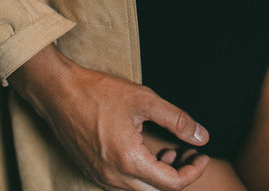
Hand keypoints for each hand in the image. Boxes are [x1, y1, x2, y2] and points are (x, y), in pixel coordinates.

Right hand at [9, 45, 209, 190]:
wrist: (60, 93)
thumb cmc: (100, 93)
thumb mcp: (145, 100)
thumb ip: (176, 120)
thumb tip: (201, 136)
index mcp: (129, 161)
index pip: (172, 184)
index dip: (193, 172)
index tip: (202, 155)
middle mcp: (113, 177)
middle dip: (179, 176)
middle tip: (189, 154)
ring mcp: (100, 177)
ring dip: (159, 177)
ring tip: (169, 151)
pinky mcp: (93, 171)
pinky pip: (123, 184)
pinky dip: (141, 174)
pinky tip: (146, 151)